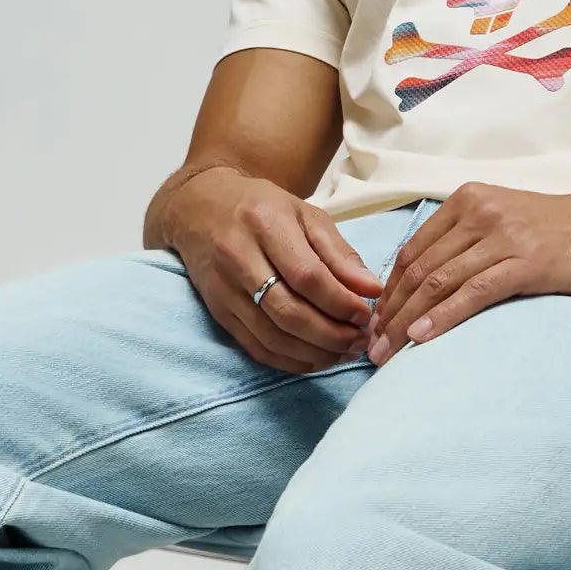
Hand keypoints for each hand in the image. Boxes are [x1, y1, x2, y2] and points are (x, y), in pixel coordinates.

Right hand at [162, 168, 383, 373]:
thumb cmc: (261, 208)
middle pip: (288, 312)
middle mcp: (237, 258)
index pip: (306, 275)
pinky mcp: (217, 312)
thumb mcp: (305, 214)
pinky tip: (316, 359)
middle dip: (331, 335)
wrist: (198, 209)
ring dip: (315, 353)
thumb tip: (372, 290)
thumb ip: (339, 253)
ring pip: (272, 337)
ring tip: (344, 352)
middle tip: (360, 340)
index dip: (340, 302)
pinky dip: (290, 361)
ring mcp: (223, 289)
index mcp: (264, 223)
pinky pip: (256, 348)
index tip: (366, 314)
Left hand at [367, 181, 570, 364]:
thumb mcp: (505, 222)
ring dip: (406, 323)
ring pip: (439, 283)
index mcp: (467, 200)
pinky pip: (473, 293)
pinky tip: (422, 340)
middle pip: (419, 269)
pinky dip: (443, 318)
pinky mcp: (526, 260)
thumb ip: (466, 242)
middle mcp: (479, 212)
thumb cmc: (561, 231)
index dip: (387, 292)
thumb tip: (425, 285)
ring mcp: (503, 235)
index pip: (411, 251)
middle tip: (369, 348)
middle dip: (389, 313)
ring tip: (387, 354)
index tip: (374, 325)